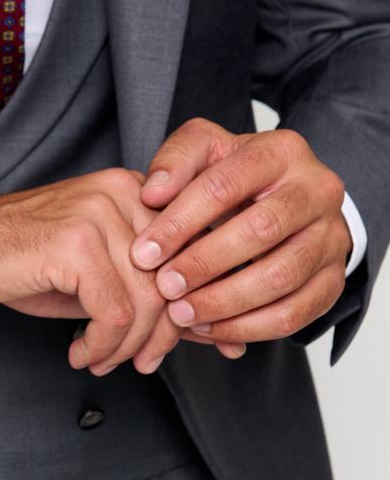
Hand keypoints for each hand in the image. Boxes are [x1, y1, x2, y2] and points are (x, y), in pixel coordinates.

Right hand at [0, 170, 230, 375]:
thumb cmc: (25, 258)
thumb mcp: (97, 268)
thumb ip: (143, 286)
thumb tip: (199, 328)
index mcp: (134, 191)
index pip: (186, 256)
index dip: (187, 310)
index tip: (173, 346)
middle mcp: (122, 194)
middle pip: (172, 281)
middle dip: (160, 335)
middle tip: (139, 363)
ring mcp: (98, 214)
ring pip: (146, 302)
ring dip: (126, 347)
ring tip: (101, 361)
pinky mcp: (75, 243)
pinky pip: (113, 313)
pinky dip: (102, 345)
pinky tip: (79, 351)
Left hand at [129, 118, 351, 344]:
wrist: (286, 198)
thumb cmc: (236, 176)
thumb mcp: (205, 151)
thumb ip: (175, 162)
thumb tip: (153, 194)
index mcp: (282, 152)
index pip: (225, 185)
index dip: (180, 222)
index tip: (144, 253)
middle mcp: (317, 191)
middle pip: (260, 231)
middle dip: (203, 264)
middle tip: (164, 287)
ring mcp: (331, 238)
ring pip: (281, 277)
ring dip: (224, 302)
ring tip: (181, 314)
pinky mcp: (333, 280)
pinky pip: (294, 314)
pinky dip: (247, 328)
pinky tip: (209, 328)